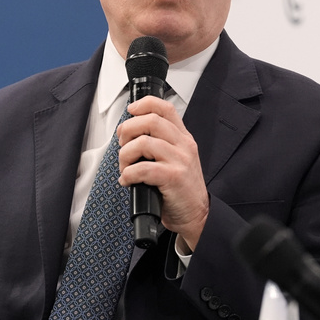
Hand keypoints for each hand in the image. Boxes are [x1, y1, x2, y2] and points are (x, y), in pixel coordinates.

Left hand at [116, 95, 208, 249]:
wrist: (196, 215)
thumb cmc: (180, 189)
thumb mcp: (175, 158)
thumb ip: (159, 143)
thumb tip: (129, 133)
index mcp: (183, 138)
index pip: (165, 108)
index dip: (145, 104)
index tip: (131, 110)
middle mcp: (184, 145)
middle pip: (151, 120)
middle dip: (128, 130)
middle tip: (123, 144)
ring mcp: (180, 160)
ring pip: (143, 143)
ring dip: (125, 155)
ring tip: (125, 167)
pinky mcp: (174, 177)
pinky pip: (143, 168)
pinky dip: (128, 174)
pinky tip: (128, 180)